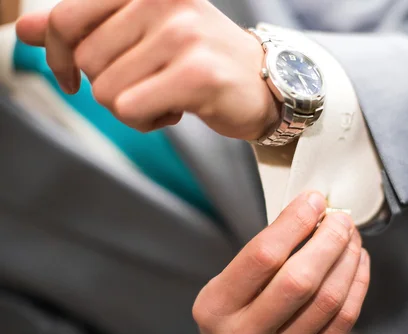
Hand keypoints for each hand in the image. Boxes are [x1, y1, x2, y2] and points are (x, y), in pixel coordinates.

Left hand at [15, 0, 279, 138]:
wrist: (263, 82)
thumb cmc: (199, 58)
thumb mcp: (140, 30)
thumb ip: (84, 26)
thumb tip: (24, 29)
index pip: (65, 19)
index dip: (56, 56)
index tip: (71, 76)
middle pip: (86, 62)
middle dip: (108, 85)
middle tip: (148, 83)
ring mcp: (182, 34)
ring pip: (106, 90)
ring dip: (131, 107)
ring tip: (166, 95)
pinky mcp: (196, 73)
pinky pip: (130, 109)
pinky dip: (147, 120)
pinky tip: (176, 109)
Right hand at [193, 192, 369, 333]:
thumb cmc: (233, 324)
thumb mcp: (225, 290)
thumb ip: (259, 259)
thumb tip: (309, 215)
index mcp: (217, 308)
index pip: (262, 257)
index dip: (295, 222)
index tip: (313, 201)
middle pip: (300, 279)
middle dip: (329, 239)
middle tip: (341, 219)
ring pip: (329, 299)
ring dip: (348, 259)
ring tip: (351, 237)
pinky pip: (344, 320)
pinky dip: (357, 284)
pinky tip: (358, 263)